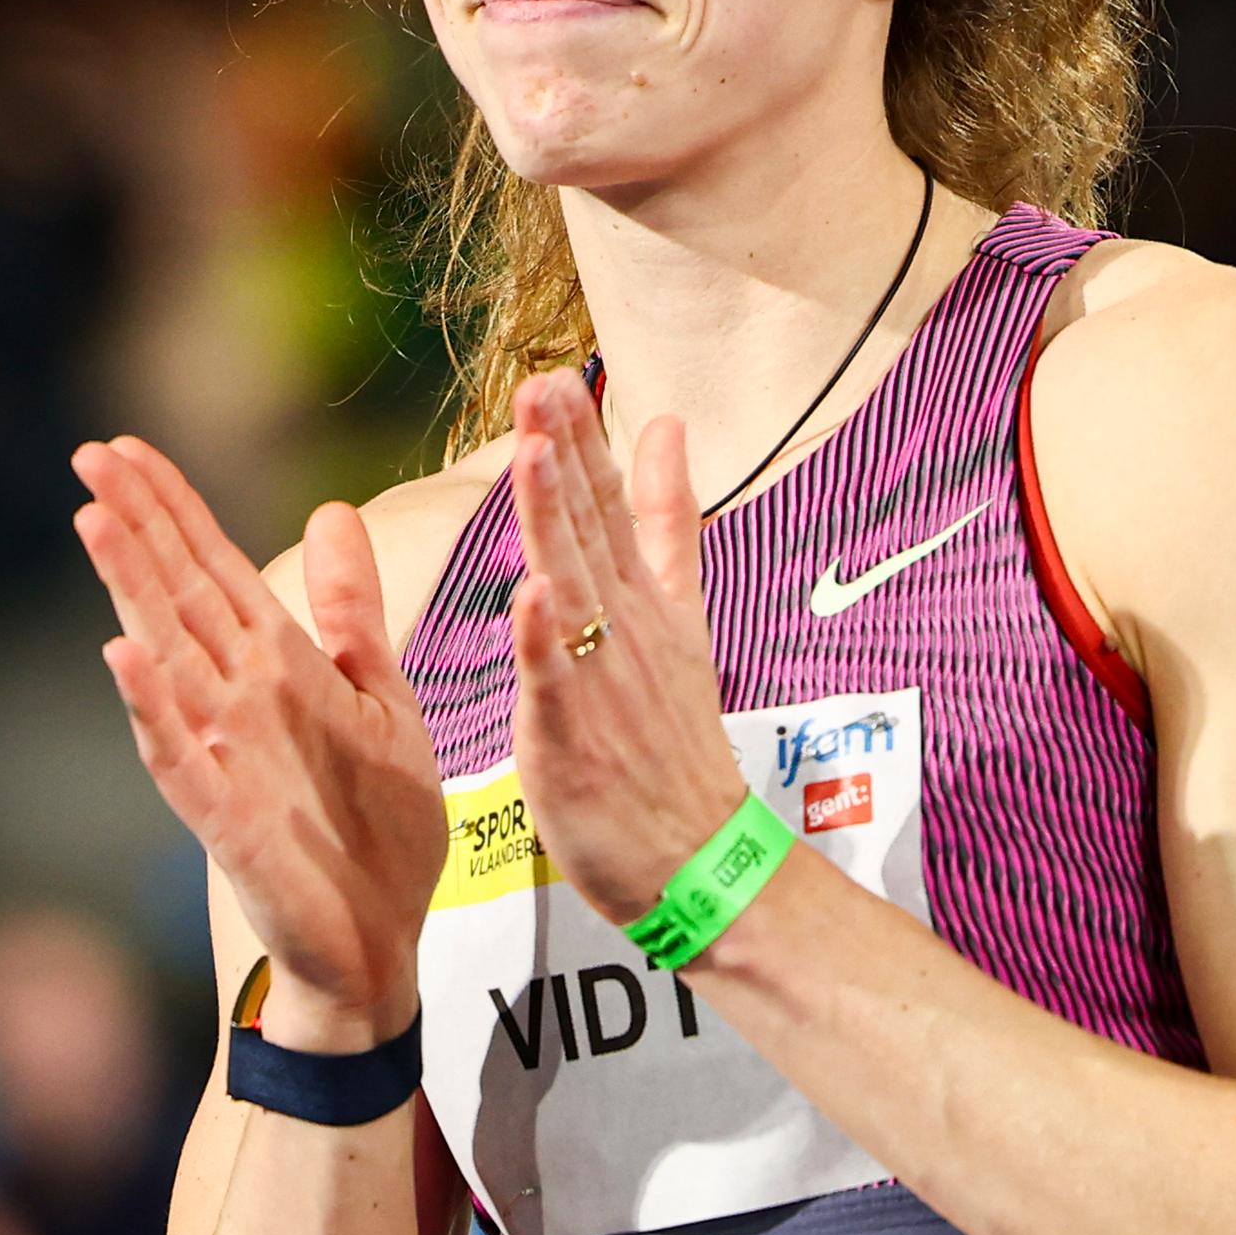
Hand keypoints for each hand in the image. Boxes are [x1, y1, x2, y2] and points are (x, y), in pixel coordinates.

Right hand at [70, 435, 446, 1026]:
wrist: (380, 941)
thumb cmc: (377, 828)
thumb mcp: (383, 699)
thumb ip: (352, 613)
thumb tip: (333, 511)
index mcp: (277, 668)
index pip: (215, 570)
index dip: (174, 508)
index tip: (128, 445)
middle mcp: (239, 702)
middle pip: (179, 597)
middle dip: (138, 526)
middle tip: (90, 454)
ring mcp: (225, 758)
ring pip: (167, 659)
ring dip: (131, 592)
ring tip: (95, 522)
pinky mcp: (227, 821)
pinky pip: (179, 758)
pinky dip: (150, 709)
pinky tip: (120, 658)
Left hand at [509, 370, 744, 922]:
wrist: (702, 860)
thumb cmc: (673, 750)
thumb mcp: (682, 619)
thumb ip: (668, 526)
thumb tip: (666, 431)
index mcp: (645, 603)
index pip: (613, 505)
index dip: (587, 440)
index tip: (561, 374)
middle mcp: (626, 629)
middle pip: (591, 528)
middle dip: (567, 453)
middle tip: (542, 383)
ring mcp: (604, 678)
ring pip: (573, 583)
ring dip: (555, 517)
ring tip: (535, 452)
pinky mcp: (577, 734)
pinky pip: (557, 678)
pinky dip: (546, 635)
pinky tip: (532, 591)